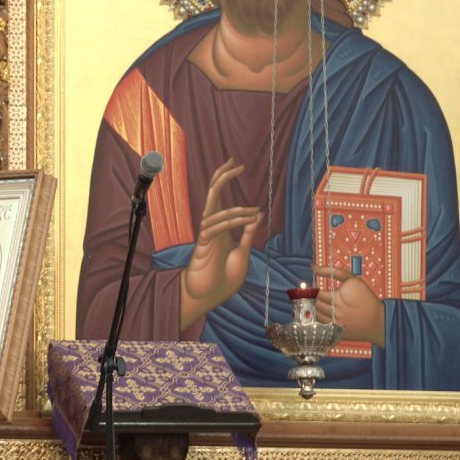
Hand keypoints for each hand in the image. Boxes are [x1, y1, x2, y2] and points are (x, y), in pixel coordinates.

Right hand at [180, 158, 263, 329]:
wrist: (208, 297)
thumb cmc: (222, 280)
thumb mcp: (242, 255)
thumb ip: (247, 235)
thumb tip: (256, 215)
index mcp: (219, 228)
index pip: (219, 197)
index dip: (225, 179)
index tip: (236, 165)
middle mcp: (211, 227)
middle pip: (212, 195)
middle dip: (222, 177)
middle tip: (235, 162)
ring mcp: (206, 235)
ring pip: (215, 210)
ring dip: (237, 210)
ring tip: (254, 210)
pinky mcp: (203, 245)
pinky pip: (215, 227)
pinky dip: (232, 221)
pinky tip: (248, 220)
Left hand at [312, 263, 385, 346]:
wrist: (378, 321)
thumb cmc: (366, 298)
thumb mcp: (353, 280)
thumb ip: (332, 272)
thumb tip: (314, 267)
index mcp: (336, 296)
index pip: (318, 293)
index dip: (321, 291)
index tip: (326, 291)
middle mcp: (334, 309)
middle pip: (316, 303)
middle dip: (320, 299)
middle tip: (328, 299)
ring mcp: (334, 322)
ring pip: (317, 313)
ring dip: (320, 309)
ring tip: (329, 306)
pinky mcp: (335, 331)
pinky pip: (321, 324)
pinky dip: (322, 318)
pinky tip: (330, 315)